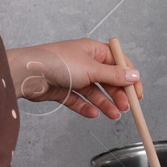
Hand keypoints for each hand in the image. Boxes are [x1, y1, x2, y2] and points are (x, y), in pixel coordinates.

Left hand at [7, 39, 138, 118]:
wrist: (28, 73)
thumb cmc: (58, 62)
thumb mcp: (92, 68)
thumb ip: (114, 75)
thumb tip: (134, 75)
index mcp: (93, 50)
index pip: (118, 62)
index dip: (130, 77)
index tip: (138, 93)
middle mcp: (84, 62)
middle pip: (107, 79)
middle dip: (118, 93)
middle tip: (126, 107)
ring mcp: (73, 77)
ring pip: (94, 92)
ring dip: (105, 103)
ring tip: (114, 115)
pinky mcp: (62, 90)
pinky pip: (79, 100)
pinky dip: (87, 107)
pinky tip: (94, 114)